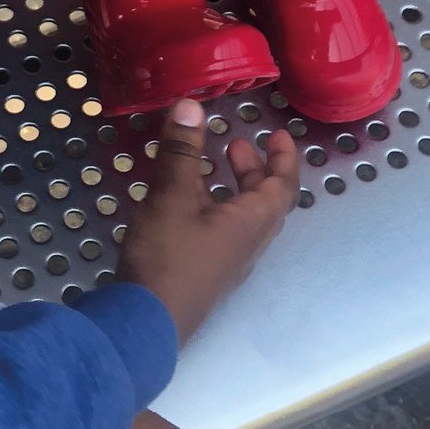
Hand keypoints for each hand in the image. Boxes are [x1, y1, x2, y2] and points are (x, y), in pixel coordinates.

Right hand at [114, 100, 301, 345]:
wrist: (146, 324)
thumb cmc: (167, 258)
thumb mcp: (171, 198)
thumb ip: (181, 152)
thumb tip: (191, 104)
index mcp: (252, 223)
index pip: (283, 186)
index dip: (283, 158)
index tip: (277, 134)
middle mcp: (247, 243)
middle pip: (263, 202)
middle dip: (252, 170)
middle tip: (235, 146)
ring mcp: (226, 263)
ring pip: (239, 219)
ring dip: (230, 190)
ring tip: (204, 169)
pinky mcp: (203, 274)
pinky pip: (218, 233)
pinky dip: (210, 209)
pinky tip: (180, 205)